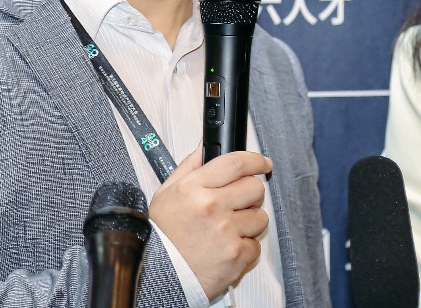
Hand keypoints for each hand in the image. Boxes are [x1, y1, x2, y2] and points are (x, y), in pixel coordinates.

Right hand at [149, 148, 272, 297]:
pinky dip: (245, 248)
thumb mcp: (167, 193)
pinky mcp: (235, 255)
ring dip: (249, 223)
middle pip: (254, 187)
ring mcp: (226, 231)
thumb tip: (206, 146)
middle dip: (251, 194)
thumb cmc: (163, 235)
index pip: (235, 163)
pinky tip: (227, 249)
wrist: (157, 274)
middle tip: (239, 203)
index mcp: (194, 187)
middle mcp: (211, 206)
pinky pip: (255, 245)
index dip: (255, 161)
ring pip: (260, 217)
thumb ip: (190, 166)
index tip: (263, 163)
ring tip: (229, 230)